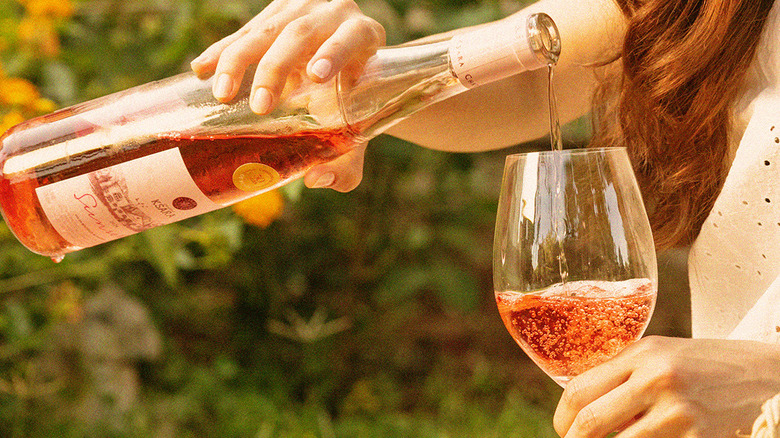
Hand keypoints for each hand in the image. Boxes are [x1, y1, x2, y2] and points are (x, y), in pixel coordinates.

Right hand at [190, 0, 382, 191]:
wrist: (346, 73)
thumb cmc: (356, 108)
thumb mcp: (359, 133)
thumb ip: (346, 164)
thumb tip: (316, 179)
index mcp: (364, 37)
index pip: (351, 38)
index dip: (334, 52)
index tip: (316, 77)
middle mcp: (335, 14)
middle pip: (302, 33)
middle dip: (276, 68)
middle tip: (261, 106)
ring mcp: (302, 9)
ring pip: (267, 29)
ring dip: (239, 60)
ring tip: (222, 94)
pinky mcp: (275, 13)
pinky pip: (245, 31)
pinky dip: (222, 51)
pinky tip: (202, 69)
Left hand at [553, 336, 779, 437]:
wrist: (766, 376)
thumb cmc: (704, 367)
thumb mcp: (660, 356)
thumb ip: (622, 375)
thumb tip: (580, 408)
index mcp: (641, 354)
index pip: (579, 390)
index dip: (562, 418)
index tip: (563, 430)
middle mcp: (657, 378)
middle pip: (590, 422)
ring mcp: (679, 411)